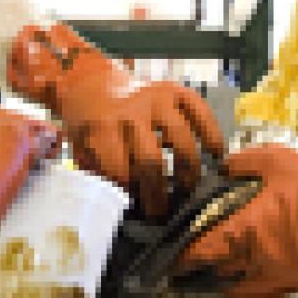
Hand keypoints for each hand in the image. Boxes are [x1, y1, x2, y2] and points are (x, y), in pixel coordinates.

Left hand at [7, 23, 224, 216]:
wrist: (92, 85)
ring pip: (181, 140)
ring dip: (189, 171)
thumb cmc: (89, 127)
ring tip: (188, 189)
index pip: (121, 171)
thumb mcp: (81, 151)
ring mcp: (155, 98)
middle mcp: (130, 112)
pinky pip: (200, 112)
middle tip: (163, 213)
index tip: (139, 211)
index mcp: (101, 129)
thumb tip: (123, 209)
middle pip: (152, 161)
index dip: (132, 195)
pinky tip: (217, 155)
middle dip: (160, 194)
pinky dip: (212, 135)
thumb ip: (98, 175)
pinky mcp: (175, 89)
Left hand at [177, 145, 297, 297]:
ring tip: (208, 261)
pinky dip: (241, 283)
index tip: (167, 254)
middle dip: (196, 265)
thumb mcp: (273, 159)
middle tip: (183, 258)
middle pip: (213, 269)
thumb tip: (221, 167)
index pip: (201, 251)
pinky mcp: (290, 281)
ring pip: (233, 282)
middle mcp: (255, 257)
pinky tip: (237, 268)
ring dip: (219, 273)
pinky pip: (255, 290)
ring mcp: (274, 274)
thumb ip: (240, 162)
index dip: (181, 256)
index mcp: (246, 229)